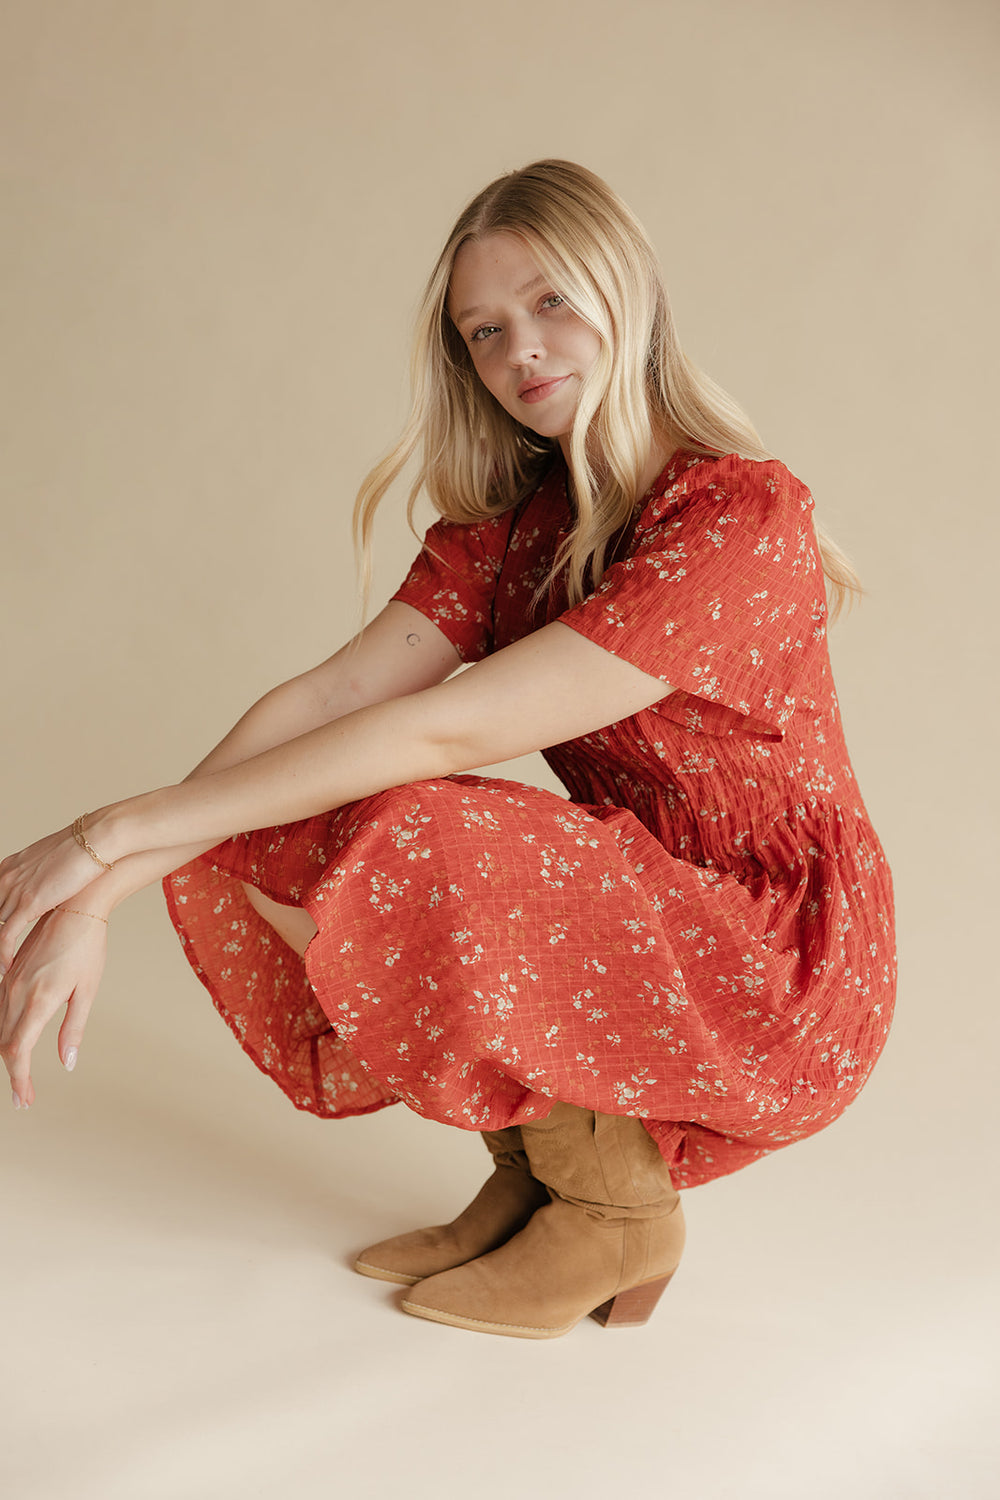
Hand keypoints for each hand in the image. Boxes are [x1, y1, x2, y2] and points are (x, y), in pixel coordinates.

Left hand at [0, 825, 104, 970]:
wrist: (94, 842)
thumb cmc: (82, 851)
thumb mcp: (51, 864)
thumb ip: (38, 879)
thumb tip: (43, 892)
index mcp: (8, 868)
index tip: (2, 937)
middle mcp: (5, 878)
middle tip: (2, 954)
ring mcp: (15, 890)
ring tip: (2, 967)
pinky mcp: (28, 902)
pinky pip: (5, 935)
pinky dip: (3, 953)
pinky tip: (7, 966)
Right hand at [0, 908, 107, 1107]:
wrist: (74, 907)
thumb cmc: (87, 947)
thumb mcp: (87, 990)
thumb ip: (74, 1028)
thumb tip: (67, 1062)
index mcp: (39, 1000)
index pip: (18, 1051)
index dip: (19, 1079)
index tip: (25, 1099)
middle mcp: (17, 992)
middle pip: (5, 1043)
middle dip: (14, 1073)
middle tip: (24, 1097)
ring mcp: (9, 981)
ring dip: (7, 1054)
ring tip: (20, 1076)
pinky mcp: (9, 972)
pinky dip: (4, 1031)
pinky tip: (13, 1041)